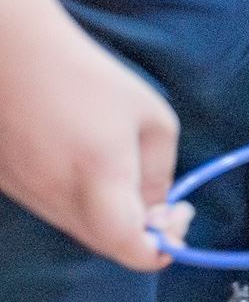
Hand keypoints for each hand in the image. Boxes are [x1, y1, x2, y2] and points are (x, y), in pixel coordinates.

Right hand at [0, 13, 180, 269]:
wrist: (10, 51)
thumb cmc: (87, 77)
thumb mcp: (151, 119)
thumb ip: (159, 172)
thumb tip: (157, 209)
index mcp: (99, 182)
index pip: (133, 250)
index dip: (163, 247)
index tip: (178, 214)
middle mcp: (56, 196)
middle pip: (107, 244)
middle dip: (141, 230)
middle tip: (161, 198)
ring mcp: (26, 193)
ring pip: (78, 227)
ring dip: (108, 215)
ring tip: (119, 172)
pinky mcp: (6, 183)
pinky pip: (52, 207)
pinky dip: (76, 199)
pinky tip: (81, 161)